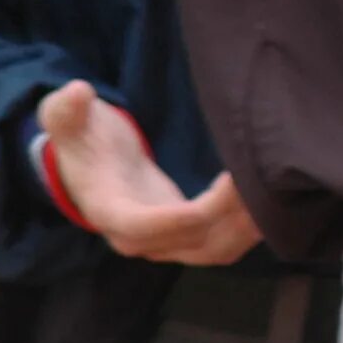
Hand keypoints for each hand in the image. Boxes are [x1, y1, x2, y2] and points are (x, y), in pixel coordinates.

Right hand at [37, 80, 262, 266]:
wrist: (92, 166)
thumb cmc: (82, 139)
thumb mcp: (66, 119)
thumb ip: (66, 109)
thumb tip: (77, 92)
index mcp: (110, 212)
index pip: (144, 228)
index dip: (181, 218)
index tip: (222, 189)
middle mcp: (139, 239)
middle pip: (192, 243)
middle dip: (232, 215)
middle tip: (261, 174)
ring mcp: (167, 243)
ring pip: (216, 250)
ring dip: (248, 224)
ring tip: (276, 185)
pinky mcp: (188, 236)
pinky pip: (223, 242)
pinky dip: (249, 226)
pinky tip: (271, 197)